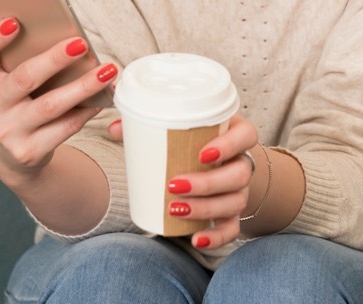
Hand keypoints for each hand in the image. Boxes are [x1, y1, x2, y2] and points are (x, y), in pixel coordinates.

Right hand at [0, 17, 116, 192]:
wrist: (9, 152)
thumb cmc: (14, 101)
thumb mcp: (6, 80)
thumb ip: (21, 58)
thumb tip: (66, 35)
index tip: (14, 22)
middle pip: (24, 78)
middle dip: (54, 59)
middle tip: (80, 44)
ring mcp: (7, 131)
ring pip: (51, 105)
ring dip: (83, 86)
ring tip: (106, 70)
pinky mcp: (28, 151)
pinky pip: (65, 127)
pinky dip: (87, 110)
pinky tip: (103, 97)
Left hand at [162, 114, 259, 250]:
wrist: (215, 163)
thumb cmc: (194, 139)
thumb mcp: (181, 126)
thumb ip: (150, 124)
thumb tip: (116, 128)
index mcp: (235, 134)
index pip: (246, 136)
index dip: (229, 145)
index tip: (202, 154)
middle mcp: (242, 162)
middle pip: (240, 174)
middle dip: (207, 183)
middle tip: (175, 184)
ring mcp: (240, 190)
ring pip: (235, 202)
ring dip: (205, 208)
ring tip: (175, 209)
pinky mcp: (233, 214)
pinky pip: (232, 229)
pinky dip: (216, 237)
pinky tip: (196, 239)